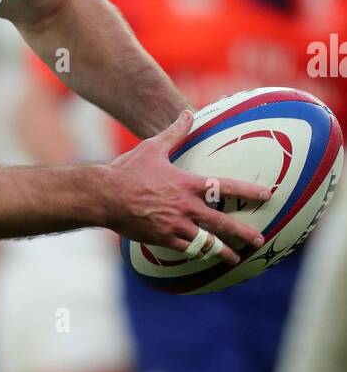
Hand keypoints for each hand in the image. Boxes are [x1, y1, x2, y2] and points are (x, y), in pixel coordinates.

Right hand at [102, 110, 269, 265]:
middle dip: (243, 232)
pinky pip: (185, 250)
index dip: (248, 192)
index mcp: (188, 185)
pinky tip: (204, 257)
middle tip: (259, 239)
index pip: (225, 188)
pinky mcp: (162, 239)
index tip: (266, 196)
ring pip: (206, 243)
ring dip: (223, 252)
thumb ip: (175, 132)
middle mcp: (186, 208)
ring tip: (235, 258)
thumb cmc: (128, 170)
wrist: (105, 196)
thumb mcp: (153, 148)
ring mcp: (175, 226)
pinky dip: (197, 253)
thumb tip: (188, 113)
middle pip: (222, 223)